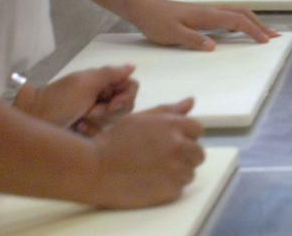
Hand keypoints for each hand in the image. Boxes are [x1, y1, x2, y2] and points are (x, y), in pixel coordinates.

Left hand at [17, 65, 137, 133]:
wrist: (33, 120)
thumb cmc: (59, 100)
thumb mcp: (85, 84)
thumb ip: (110, 74)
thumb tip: (133, 66)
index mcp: (103, 82)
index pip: (131, 86)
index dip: (126, 97)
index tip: (112, 104)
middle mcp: (103, 96)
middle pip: (126, 105)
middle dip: (110, 111)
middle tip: (90, 113)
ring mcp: (97, 113)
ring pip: (116, 120)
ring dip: (98, 122)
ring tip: (81, 121)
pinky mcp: (90, 129)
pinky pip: (103, 133)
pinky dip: (91, 132)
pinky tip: (78, 129)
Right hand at [85, 99, 204, 207]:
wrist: (93, 169)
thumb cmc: (113, 141)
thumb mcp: (141, 119)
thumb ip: (169, 111)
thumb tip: (191, 101)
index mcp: (174, 126)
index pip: (198, 130)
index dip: (184, 136)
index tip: (169, 142)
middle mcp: (179, 146)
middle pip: (199, 153)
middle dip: (185, 155)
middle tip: (161, 158)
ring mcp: (176, 170)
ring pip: (190, 172)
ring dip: (177, 172)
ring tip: (153, 170)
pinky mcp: (169, 190)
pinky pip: (179, 189)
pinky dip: (168, 187)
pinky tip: (149, 182)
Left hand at [125, 0, 277, 49]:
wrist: (144, 8)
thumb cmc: (156, 23)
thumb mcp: (172, 35)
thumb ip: (193, 40)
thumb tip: (214, 47)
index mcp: (208, 16)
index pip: (237, 21)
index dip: (253, 30)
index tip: (266, 41)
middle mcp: (212, 11)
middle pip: (243, 14)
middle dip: (261, 25)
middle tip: (275, 37)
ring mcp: (209, 11)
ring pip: (238, 13)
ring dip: (254, 22)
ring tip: (265, 33)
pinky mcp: (204, 14)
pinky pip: (230, 16)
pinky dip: (242, 22)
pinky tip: (242, 30)